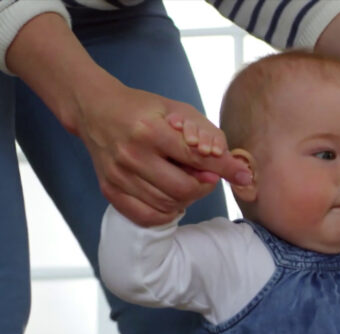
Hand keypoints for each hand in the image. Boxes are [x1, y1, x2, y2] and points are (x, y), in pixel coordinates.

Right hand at [76, 82, 249, 225]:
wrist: (96, 111)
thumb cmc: (144, 109)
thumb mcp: (178, 110)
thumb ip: (208, 136)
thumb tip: (234, 167)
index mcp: (150, 130)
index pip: (196, 157)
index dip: (223, 168)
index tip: (243, 175)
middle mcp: (131, 155)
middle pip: (184, 188)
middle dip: (203, 185)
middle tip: (205, 176)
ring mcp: (118, 176)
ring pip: (168, 204)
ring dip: (186, 198)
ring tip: (185, 181)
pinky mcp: (110, 190)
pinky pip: (147, 216)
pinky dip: (166, 212)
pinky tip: (170, 198)